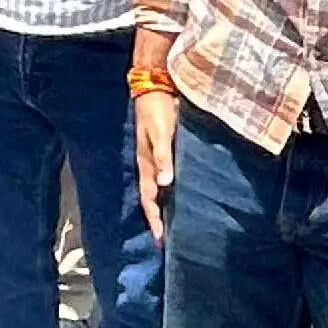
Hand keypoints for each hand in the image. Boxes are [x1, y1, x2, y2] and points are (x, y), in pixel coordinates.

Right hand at [134, 88, 177, 237]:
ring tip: (174, 224)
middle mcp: (150, 165)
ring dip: (164, 207)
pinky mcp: (164, 151)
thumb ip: (163, 157)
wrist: (154, 87)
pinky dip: (171, 191)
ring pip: (159, 190)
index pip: (149, 199)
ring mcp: (156, 159)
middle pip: (152, 199)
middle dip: (158, 220)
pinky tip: (180, 194)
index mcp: (147, 165)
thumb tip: (165, 183)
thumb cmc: (157, 110)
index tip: (161, 240)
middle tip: (166, 240)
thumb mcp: (160, 133)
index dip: (154, 220)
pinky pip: (166, 177)